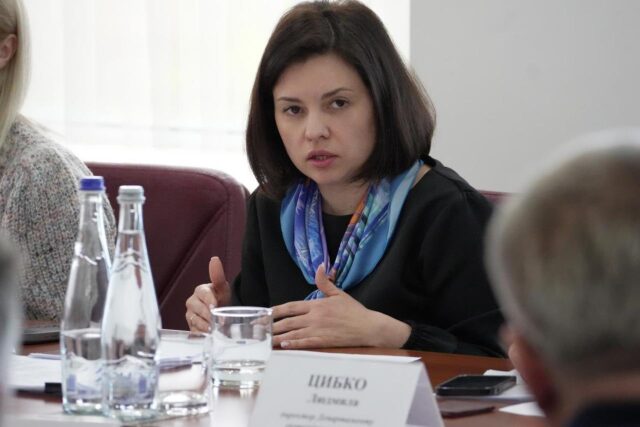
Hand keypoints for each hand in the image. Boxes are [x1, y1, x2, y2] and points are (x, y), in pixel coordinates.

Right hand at [185, 256, 230, 331]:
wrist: (222, 313)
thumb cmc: (221, 298)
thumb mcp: (222, 287)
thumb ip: (217, 275)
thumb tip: (214, 259)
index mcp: (200, 291)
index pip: (203, 294)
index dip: (209, 300)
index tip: (215, 306)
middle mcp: (192, 302)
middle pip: (197, 308)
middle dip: (207, 314)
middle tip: (217, 320)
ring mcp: (190, 315)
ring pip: (194, 320)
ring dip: (204, 325)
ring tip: (213, 329)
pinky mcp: (191, 327)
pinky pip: (193, 330)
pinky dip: (201, 333)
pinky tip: (208, 334)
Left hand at [271, 265, 410, 348]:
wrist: (369, 327)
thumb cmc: (354, 311)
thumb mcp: (339, 294)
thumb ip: (325, 282)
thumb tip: (320, 267)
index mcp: (316, 305)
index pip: (291, 307)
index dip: (276, 311)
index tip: (265, 313)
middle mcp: (314, 317)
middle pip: (288, 321)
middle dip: (271, 325)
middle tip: (258, 329)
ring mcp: (318, 330)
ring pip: (293, 333)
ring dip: (277, 337)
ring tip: (265, 340)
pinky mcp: (323, 342)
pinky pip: (304, 343)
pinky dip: (293, 344)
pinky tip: (283, 345)